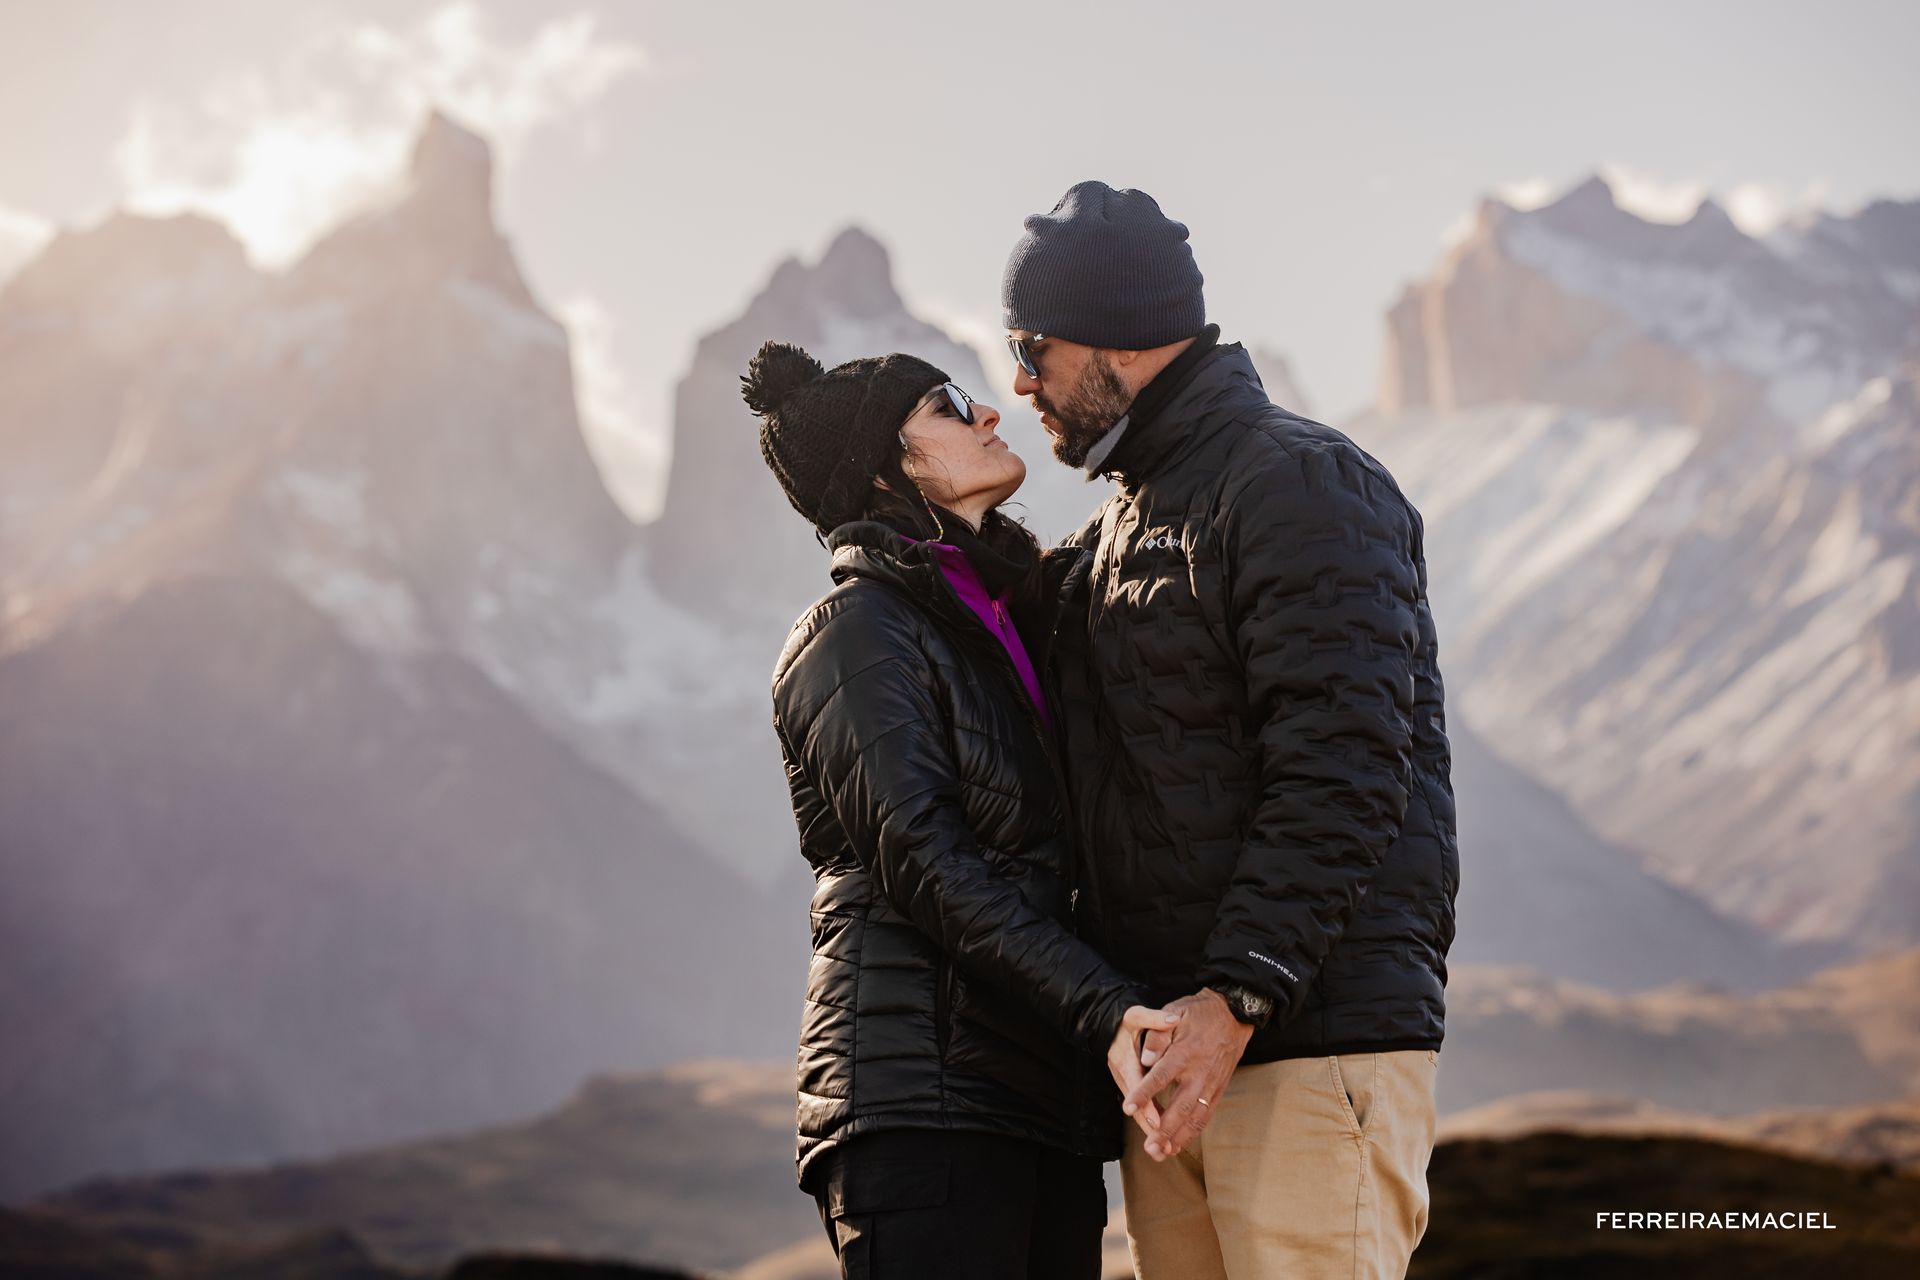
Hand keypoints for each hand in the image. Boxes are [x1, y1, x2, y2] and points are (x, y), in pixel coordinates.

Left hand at [1122, 989, 1254, 1161]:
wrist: (1233, 1014)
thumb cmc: (1199, 1013)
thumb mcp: (1175, 1012)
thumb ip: (1158, 1035)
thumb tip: (1145, 1059)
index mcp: (1184, 1053)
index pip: (1160, 1076)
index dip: (1144, 1093)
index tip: (1128, 1107)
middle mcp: (1199, 1073)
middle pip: (1180, 1106)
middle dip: (1164, 1130)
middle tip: (1150, 1147)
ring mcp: (1211, 1084)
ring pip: (1195, 1117)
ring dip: (1179, 1138)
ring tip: (1163, 1153)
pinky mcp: (1219, 1090)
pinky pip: (1206, 1116)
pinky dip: (1193, 1132)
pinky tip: (1180, 1144)